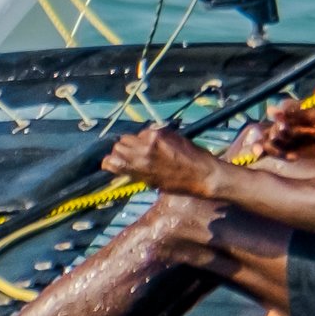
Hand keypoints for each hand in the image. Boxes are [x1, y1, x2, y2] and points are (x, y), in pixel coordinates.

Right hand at [99, 124, 218, 195]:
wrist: (204, 174)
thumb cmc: (180, 185)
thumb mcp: (153, 183)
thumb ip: (136, 173)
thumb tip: (123, 167)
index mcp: (139, 168)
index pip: (111, 160)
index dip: (110, 163)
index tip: (112, 164)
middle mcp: (143, 151)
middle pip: (118, 145)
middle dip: (121, 151)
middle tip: (129, 157)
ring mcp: (152, 139)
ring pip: (131, 137)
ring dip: (134, 143)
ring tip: (144, 151)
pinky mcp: (162, 131)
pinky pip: (146, 132)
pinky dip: (147, 138)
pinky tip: (158, 145)